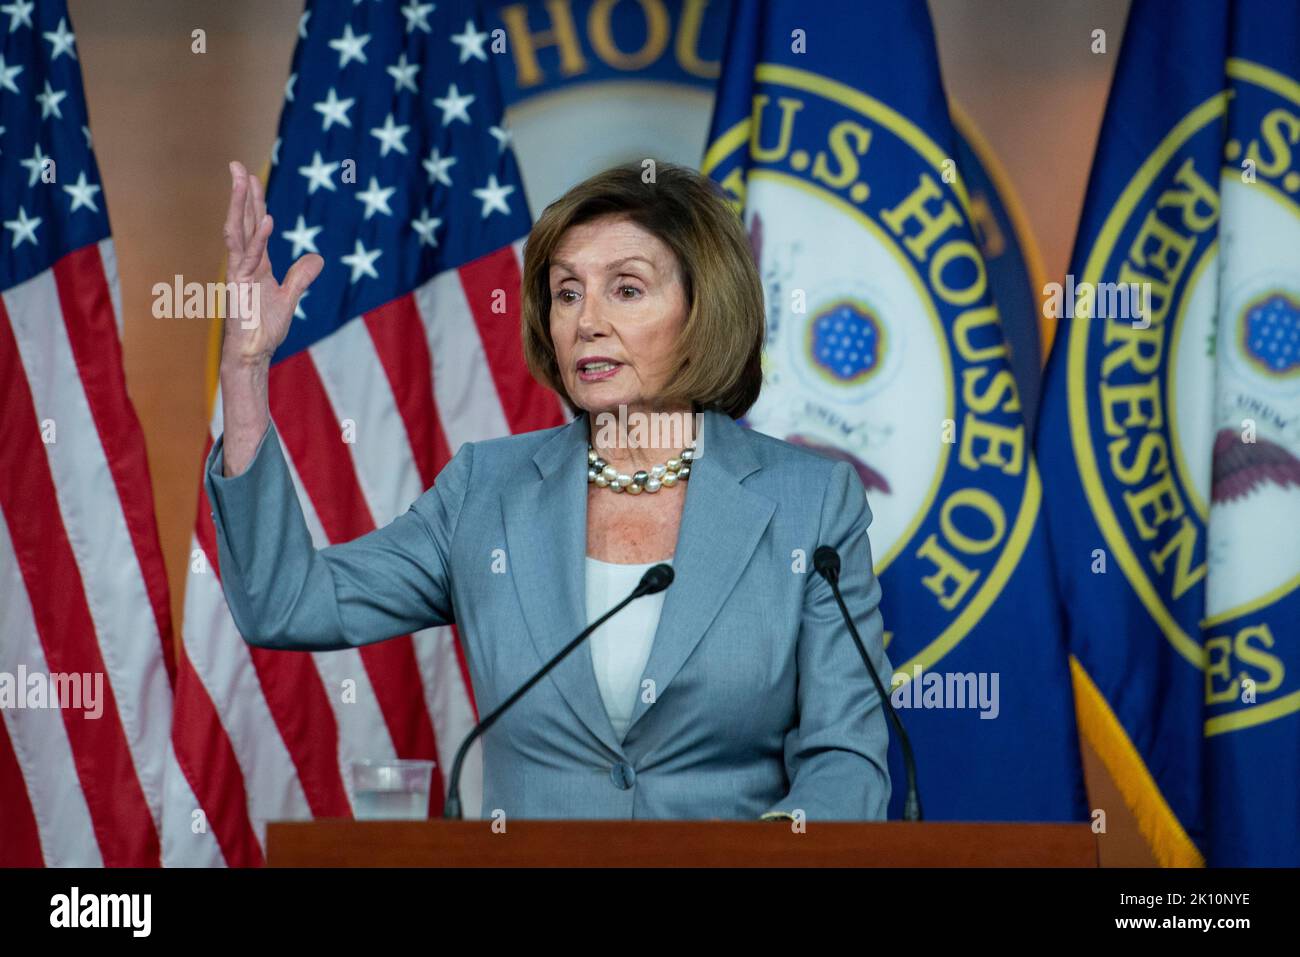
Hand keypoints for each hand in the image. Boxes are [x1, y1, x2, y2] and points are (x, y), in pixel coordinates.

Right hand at [220, 160, 322, 367]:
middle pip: (243, 221)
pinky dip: (259, 239)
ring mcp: (238, 273)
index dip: (253, 201)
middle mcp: (244, 263)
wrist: (252, 355)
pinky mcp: (238, 286)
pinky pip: (249, 258)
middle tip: (235, 164)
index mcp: (256, 264)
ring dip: (240, 205)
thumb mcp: (290, 299)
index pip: (254, 225)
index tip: (251, 177)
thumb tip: (318, 257)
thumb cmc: (264, 329)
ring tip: (243, 179)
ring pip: (238, 232)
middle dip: (240, 193)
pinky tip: (266, 219)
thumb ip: (301, 277)